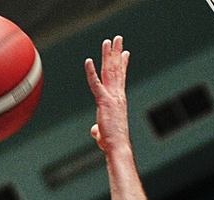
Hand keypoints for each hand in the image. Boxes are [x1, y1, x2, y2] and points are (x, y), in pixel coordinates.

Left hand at [85, 36, 131, 153]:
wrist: (118, 146)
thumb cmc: (112, 142)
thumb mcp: (103, 132)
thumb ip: (98, 129)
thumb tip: (94, 131)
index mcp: (119, 100)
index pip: (120, 78)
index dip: (122, 64)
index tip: (125, 53)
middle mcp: (118, 95)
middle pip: (116, 69)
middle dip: (116, 53)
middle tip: (118, 39)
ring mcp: (112, 97)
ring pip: (109, 71)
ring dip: (108, 55)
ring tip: (108, 41)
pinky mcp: (104, 102)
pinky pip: (95, 84)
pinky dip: (91, 72)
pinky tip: (88, 61)